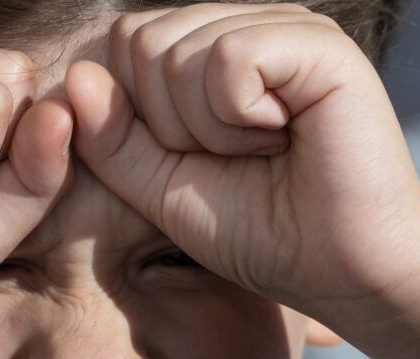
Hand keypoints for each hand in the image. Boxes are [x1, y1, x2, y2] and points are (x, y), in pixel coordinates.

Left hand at [66, 3, 419, 332]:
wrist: (341, 273)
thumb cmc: (261, 232)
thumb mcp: (161, 189)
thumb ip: (113, 139)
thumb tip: (77, 75)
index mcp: (215, 52)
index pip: (126, 43)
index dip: (140, 118)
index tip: (201, 158)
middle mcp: (249, 25)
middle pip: (142, 41)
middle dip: (168, 124)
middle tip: (233, 157)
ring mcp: (285, 27)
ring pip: (177, 51)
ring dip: (205, 128)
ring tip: (260, 151)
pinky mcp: (319, 45)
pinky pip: (227, 58)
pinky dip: (236, 118)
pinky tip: (281, 138)